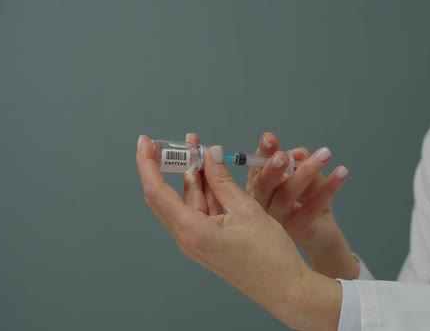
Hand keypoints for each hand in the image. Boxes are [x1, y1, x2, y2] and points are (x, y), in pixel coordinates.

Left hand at [136, 135, 340, 330]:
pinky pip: (199, 212)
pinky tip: (213, 175)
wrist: (284, 288)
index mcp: (191, 230)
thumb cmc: (268, 255)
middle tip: (180, 141)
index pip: (156, 191)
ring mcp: (197, 242)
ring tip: (202, 150)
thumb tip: (210, 154)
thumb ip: (223, 180)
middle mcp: (188, 238)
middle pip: (166, 196)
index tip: (145, 142)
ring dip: (193, 176)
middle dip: (170, 166)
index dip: (147, 163)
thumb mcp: (246, 209)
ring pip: (186, 202)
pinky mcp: (208, 243)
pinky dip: (204, 192)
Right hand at [246, 132, 358, 278]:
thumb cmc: (304, 200)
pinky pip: (312, 208)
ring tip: (325, 154)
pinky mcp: (297, 231)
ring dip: (306, 172)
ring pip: (287, 195)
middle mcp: (263, 205)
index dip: (262, 153)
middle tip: (285, 155)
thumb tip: (298, 154)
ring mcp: (278, 221)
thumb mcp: (300, 175)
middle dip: (274, 168)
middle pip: (264, 185)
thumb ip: (298, 162)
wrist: (319, 231)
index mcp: (258, 188)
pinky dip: (328, 188)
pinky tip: (341, 172)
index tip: (270, 138)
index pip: (257, 168)